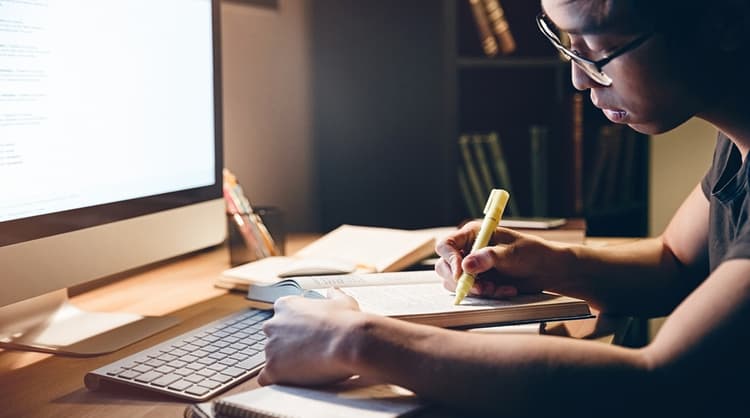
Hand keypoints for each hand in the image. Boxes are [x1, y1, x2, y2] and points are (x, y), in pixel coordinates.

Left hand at [258, 288, 361, 386]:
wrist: (348, 343)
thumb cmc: (346, 322)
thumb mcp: (342, 301)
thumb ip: (333, 295)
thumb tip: (333, 291)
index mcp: (286, 305)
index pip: (281, 317)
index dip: (295, 328)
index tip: (307, 335)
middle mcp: (273, 324)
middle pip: (274, 337)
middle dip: (287, 345)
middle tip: (308, 351)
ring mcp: (271, 347)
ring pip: (271, 357)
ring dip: (284, 362)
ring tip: (307, 366)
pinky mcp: (273, 368)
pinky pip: (266, 377)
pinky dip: (276, 379)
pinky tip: (290, 380)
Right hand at [435, 221, 575, 297]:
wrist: (547, 270)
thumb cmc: (532, 253)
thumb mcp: (512, 253)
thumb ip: (489, 258)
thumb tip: (466, 266)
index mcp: (473, 234)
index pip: (447, 245)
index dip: (449, 259)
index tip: (460, 273)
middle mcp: (468, 250)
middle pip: (445, 267)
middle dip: (462, 281)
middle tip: (481, 288)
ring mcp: (472, 267)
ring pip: (456, 283)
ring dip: (477, 290)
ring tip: (498, 288)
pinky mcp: (479, 281)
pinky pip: (473, 292)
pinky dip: (488, 294)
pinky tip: (505, 289)